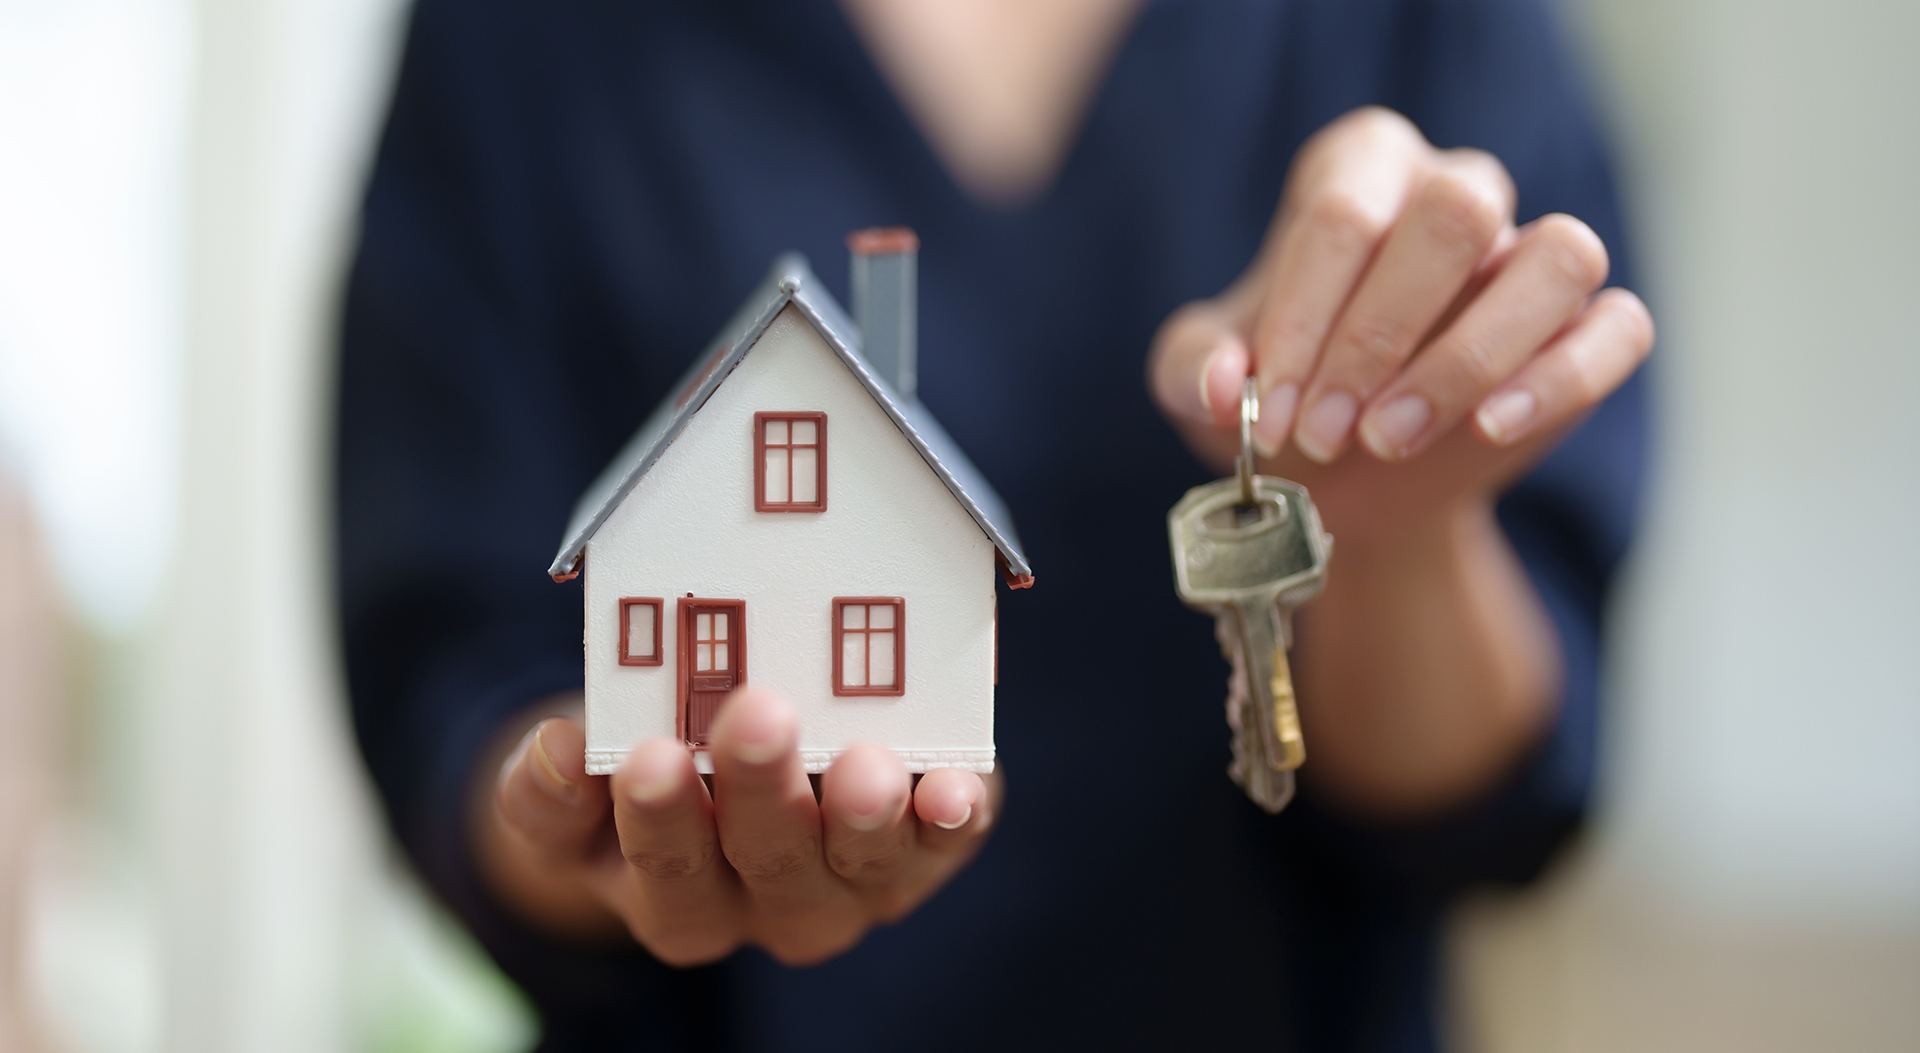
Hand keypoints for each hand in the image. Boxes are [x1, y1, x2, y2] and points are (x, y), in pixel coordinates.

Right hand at [478, 687, 998, 965]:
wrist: (732, 773)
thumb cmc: (646, 774)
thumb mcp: (575, 797)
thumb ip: (549, 792)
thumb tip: (555, 750)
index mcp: (682, 904)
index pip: (670, 877)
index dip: (661, 822)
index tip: (648, 757)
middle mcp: (776, 910)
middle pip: (773, 868)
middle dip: (764, 793)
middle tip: (758, 712)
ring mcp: (858, 884)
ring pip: (866, 867)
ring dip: (867, 816)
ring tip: (863, 766)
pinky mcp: (928, 843)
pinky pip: (947, 842)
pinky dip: (954, 818)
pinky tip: (955, 788)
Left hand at [1150, 107, 1651, 546]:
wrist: (1343, 488)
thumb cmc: (1278, 404)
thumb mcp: (1203, 386)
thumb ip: (1192, 370)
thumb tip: (1223, 385)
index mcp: (1361, 172)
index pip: (1344, 211)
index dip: (1305, 317)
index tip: (1272, 411)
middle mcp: (1457, 192)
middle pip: (1456, 213)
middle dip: (1379, 334)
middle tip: (1324, 434)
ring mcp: (1531, 258)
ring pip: (1559, 255)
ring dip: (1472, 356)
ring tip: (1393, 435)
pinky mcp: (1590, 329)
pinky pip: (1619, 326)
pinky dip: (1562, 377)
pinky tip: (1489, 428)